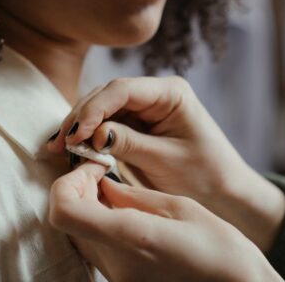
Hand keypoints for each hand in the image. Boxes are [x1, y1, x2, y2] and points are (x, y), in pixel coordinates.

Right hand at [47, 77, 284, 251]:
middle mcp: (155, 93)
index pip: (121, 90)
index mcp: (170, 92)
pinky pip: (107, 123)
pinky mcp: (138, 123)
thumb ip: (127, 143)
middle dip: (81, 117)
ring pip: (102, 108)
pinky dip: (89, 135)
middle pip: (107, 95)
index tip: (75, 134)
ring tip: (58, 147)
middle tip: (58, 143)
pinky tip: (73, 147)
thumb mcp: (164, 160)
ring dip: (80, 126)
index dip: (93, 110)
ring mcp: (145, 107)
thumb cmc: (205, 175)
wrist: (225, 194)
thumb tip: (91, 135)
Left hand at [49, 162, 282, 281]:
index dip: (67, 183)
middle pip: (66, 221)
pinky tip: (122, 212)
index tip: (93, 167)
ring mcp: (117, 278)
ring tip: (113, 190)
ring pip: (77, 234)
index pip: (64, 211)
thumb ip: (132, 195)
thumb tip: (101, 184)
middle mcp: (115, 264)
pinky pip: (95, 248)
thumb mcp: (180, 209)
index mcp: (130, 238)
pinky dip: (97, 224)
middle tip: (101, 173)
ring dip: (85, 205)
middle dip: (75, 189)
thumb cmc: (223, 251)